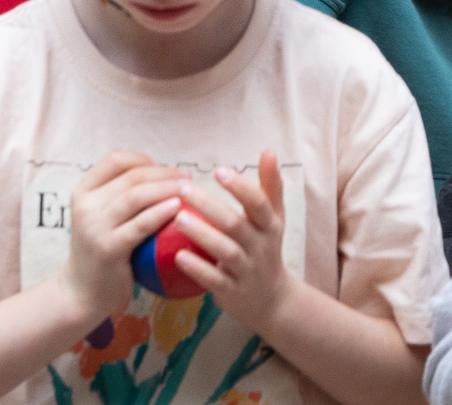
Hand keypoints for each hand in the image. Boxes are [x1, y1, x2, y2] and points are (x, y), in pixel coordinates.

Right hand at [58, 151, 187, 325]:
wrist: (81, 292)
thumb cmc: (101, 252)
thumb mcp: (100, 218)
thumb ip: (119, 198)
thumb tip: (162, 176)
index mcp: (83, 192)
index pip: (114, 160)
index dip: (142, 159)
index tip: (166, 168)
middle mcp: (85, 205)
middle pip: (130, 177)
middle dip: (163, 172)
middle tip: (188, 176)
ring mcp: (94, 226)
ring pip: (135, 196)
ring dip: (165, 188)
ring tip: (188, 189)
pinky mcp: (108, 248)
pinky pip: (139, 225)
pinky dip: (160, 213)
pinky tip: (177, 208)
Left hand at [169, 155, 290, 334]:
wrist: (271, 300)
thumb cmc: (265, 248)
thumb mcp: (273, 218)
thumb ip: (270, 186)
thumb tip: (269, 151)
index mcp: (269, 226)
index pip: (258, 204)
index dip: (240, 188)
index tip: (218, 170)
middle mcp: (260, 247)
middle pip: (236, 225)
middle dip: (210, 206)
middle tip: (182, 187)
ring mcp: (247, 271)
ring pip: (226, 252)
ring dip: (202, 234)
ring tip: (177, 218)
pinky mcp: (232, 292)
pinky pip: (214, 281)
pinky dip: (198, 269)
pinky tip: (178, 256)